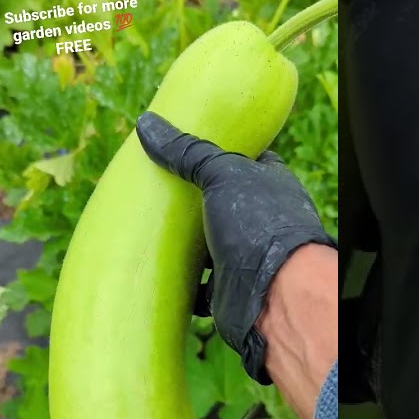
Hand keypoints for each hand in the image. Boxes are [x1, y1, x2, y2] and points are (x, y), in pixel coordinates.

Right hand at [135, 112, 335, 387]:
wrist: (273, 294)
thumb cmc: (258, 224)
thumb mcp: (222, 173)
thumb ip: (187, 152)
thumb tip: (145, 125)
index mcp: (270, 185)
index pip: (246, 160)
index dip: (218, 152)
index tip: (183, 148)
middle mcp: (259, 221)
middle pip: (220, 204)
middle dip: (190, 202)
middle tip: (154, 190)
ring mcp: (243, 257)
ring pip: (207, 247)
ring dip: (182, 246)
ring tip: (147, 231)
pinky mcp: (225, 290)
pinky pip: (197, 286)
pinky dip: (180, 283)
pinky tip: (155, 272)